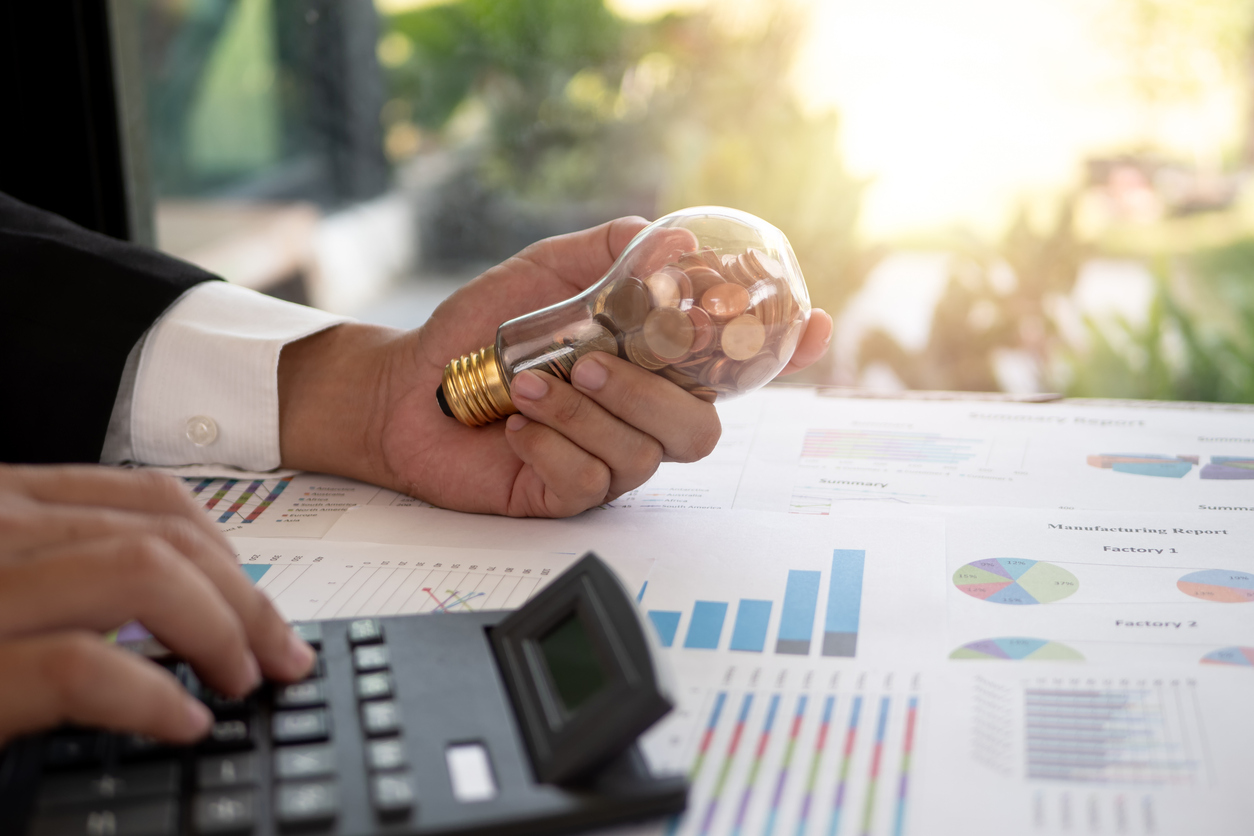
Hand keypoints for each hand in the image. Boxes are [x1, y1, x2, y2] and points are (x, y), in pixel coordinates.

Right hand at [0, 465, 314, 745]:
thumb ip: (66, 572)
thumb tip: (179, 613)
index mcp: (6, 503)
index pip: (153, 498)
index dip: (228, 553)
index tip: (258, 602)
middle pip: (166, 537)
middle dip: (246, 600)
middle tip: (281, 654)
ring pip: (145, 574)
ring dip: (219, 633)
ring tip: (241, 680)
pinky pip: (83, 667)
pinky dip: (150, 697)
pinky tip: (182, 721)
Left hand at [278, 217, 832, 516]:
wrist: (408, 386)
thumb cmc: (479, 332)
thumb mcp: (543, 273)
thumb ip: (608, 254)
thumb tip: (676, 240)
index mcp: (649, 364)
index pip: (734, 368)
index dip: (783, 354)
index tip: (810, 326)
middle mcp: (639, 417)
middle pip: (702, 429)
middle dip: (648, 394)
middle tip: (586, 363)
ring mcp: (608, 462)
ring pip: (642, 455)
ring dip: (580, 413)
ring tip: (523, 383)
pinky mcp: (568, 496)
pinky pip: (589, 482)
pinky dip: (549, 444)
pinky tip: (514, 425)